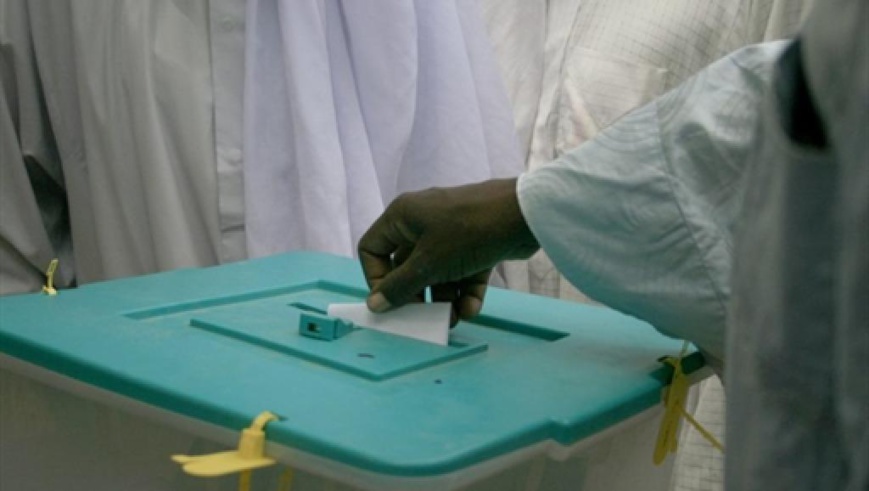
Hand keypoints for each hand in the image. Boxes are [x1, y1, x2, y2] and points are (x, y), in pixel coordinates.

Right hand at [357, 178, 538, 322]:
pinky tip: (472, 310)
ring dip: (444, 299)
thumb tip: (374, 305)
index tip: (390, 301)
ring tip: (455, 319)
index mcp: (402, 217)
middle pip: (407, 266)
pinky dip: (466, 292)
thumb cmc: (468, 232)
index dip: (376, 278)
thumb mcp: (429, 264)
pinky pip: (461, 272)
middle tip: (424, 317)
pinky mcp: (475, 244)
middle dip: (417, 295)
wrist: (525, 215)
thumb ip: (400, 287)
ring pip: (437, 273)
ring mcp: (450, 233)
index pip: (373, 249)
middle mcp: (422, 222)